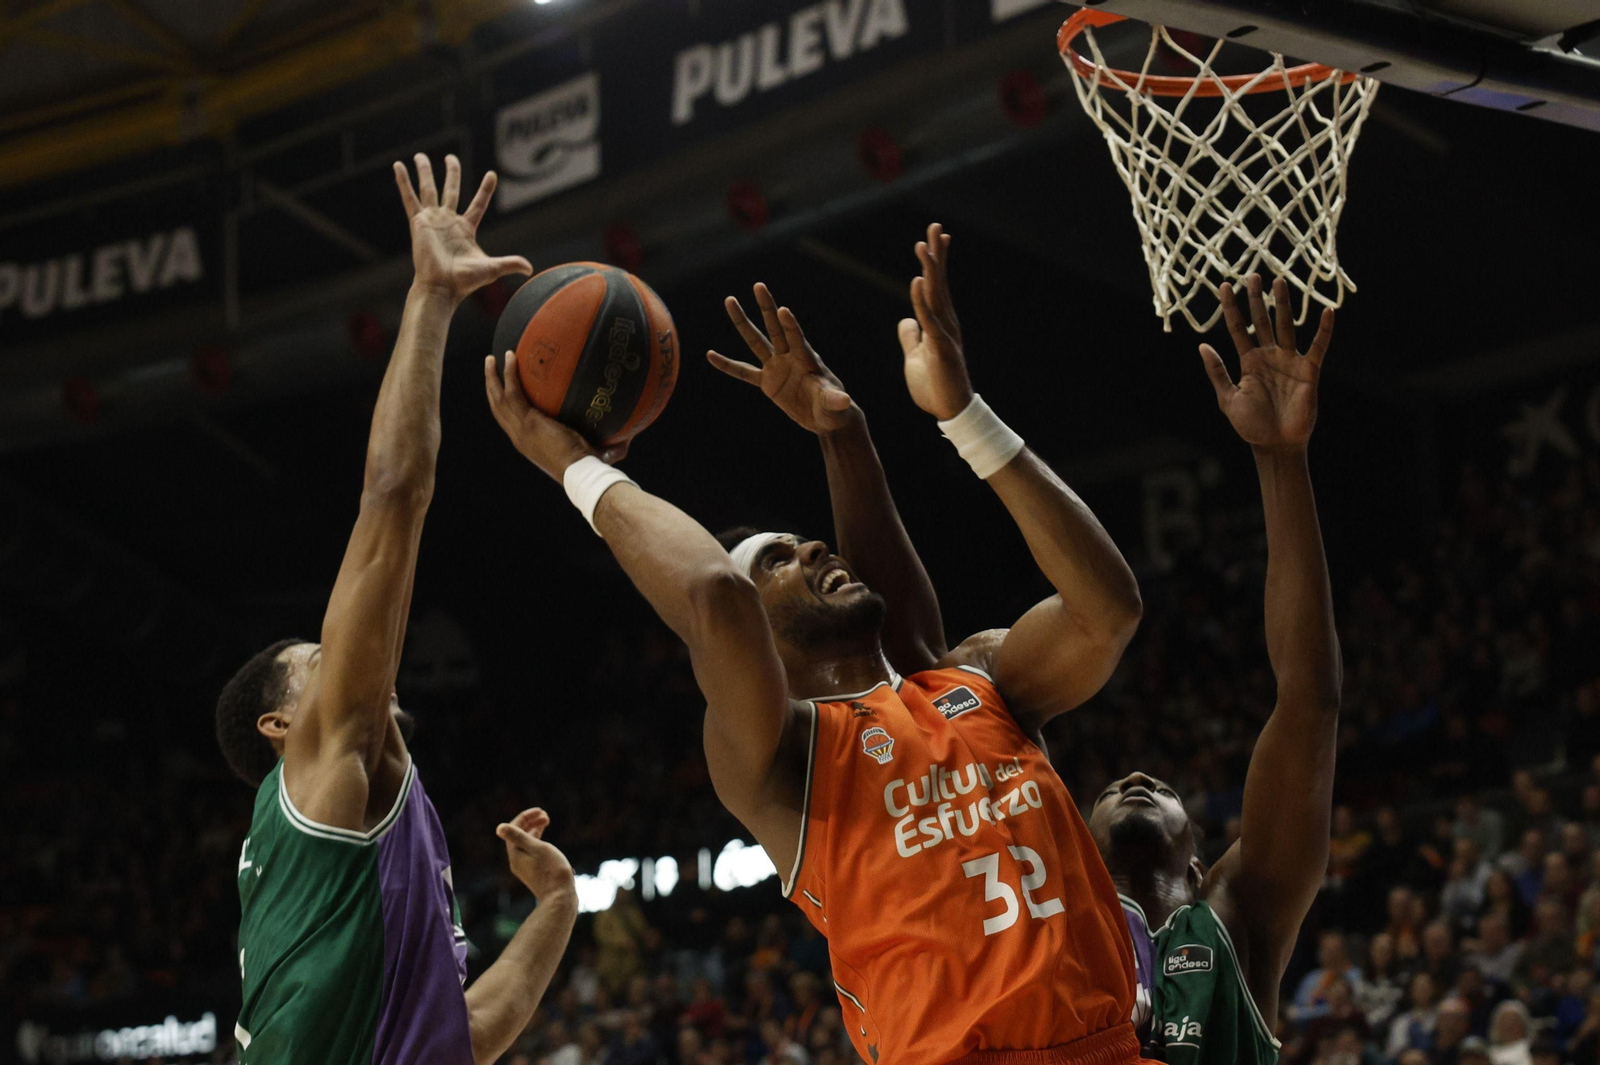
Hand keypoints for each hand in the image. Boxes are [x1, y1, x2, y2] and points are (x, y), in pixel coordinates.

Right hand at [394, 153, 531, 302]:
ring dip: (424, 172)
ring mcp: (432, 220)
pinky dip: (403, 182)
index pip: (478, 204)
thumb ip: (510, 263)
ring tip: (420, 155)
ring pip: (429, 189)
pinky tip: (398, 166)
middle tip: (450, 157)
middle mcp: (448, 221)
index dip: (485, 190)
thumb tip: (530, 269)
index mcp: (466, 229)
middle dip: (451, 173)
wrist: (442, 287)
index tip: (492, 174)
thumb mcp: (492, 269)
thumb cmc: (464, 281)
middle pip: (451, 190)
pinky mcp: (418, 222)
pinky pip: (409, 198)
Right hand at [484, 351, 628, 480]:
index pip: (509, 422)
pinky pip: (513, 392)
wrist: (581, 473)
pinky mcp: (528, 421)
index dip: (503, 407)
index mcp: (528, 443)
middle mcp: (519, 437)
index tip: (503, 390)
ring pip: (498, 399)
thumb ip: (607, 445)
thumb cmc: (590, 468)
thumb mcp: (592, 453)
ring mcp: (521, 429)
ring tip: (492, 358)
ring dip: (493, 377)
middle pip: (497, 409)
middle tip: (490, 367)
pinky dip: (509, 374)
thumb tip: (629, 438)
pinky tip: (511, 357)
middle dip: (491, 387)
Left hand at [496, 808, 575, 900]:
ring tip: (546, 821)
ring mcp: (525, 868)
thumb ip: (519, 837)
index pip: (514, 829)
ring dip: (535, 830)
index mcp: (515, 855)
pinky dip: (538, 842)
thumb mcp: (538, 849)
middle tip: (545, 815)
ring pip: (526, 843)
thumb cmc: (552, 871)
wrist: (561, 899)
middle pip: (518, 836)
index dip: (526, 817)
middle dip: (530, 822)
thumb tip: (499, 827)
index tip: (541, 811)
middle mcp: (517, 861)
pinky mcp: (534, 872)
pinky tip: (547, 841)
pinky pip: (532, 852)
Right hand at [707, 283, 854, 433]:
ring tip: (729, 301)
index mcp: (808, 360)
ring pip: (756, 341)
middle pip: (776, 329)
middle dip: (767, 308)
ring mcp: (777, 367)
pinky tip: (710, 355)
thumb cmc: (835, 411)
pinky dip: (727, 365)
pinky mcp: (768, 382)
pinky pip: (743, 372)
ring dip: (742, 322)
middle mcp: (790, 358)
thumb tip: (844, 401)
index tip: (783, 309)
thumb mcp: (835, 407)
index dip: (791, 326)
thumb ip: (835, 401)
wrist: (826, 418)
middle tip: (759, 285)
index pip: (797, 340)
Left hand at [896, 223, 973, 419]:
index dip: (935, 261)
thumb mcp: (915, 357)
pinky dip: (922, 300)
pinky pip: (930, 320)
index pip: (936, 286)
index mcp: (939, 323)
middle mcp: (945, 323)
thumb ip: (911, 337)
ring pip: (935, 295)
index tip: (934, 237)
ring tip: (923, 245)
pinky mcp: (941, 349)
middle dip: (936, 254)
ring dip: (930, 269)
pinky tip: (918, 282)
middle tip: (935, 226)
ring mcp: (945, 334)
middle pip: (939, 282)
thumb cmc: (935, 386)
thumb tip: (906, 320)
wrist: (949, 412)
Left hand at [1200, 275, 1332, 449]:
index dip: (1231, 308)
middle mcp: (1269, 356)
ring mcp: (1289, 361)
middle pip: (1262, 320)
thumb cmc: (1250, 424)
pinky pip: (1318, 347)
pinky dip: (1324, 331)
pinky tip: (1327, 312)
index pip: (1237, 328)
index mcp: (1248, 361)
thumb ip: (1217, 372)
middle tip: (1254, 275)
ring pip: (1287, 326)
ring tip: (1280, 281)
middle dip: (1257, 298)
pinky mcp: (1309, 370)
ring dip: (1284, 304)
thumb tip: (1202, 346)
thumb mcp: (1228, 398)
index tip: (1224, 286)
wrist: (1274, 444)